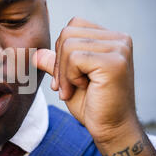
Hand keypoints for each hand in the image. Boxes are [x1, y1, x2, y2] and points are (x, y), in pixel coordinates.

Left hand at [34, 17, 140, 144]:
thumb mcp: (68, 79)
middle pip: (68, 32)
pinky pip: (74, 57)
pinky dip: (69, 77)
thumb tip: (36, 53)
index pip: (73, 25)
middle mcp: (120, 39)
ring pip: (68, 44)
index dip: (61, 51)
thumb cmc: (93, 106)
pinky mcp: (114, 62)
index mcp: (112, 39)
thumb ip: (56, 63)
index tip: (65, 78)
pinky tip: (82, 89)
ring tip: (74, 89)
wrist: (111, 130)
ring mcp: (119, 49)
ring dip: (63, 72)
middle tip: (65, 87)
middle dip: (59, 62)